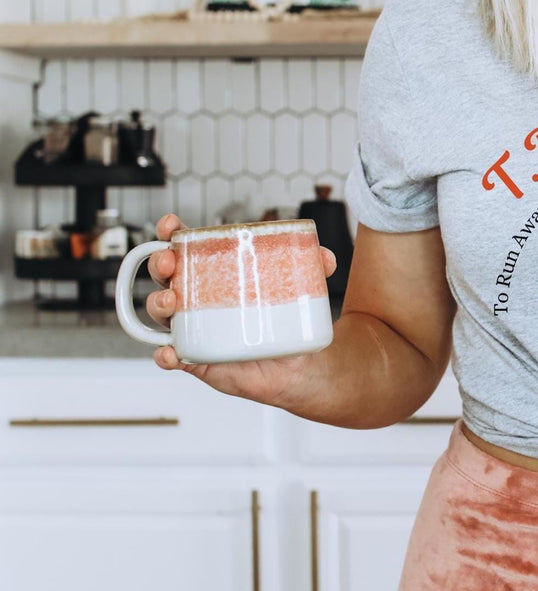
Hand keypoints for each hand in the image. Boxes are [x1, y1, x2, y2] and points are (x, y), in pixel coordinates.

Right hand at [145, 213, 338, 406]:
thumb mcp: (302, 290)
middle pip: (165, 277)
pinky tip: (170, 353)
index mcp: (216, 275)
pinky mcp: (198, 359)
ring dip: (158, 303)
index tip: (172, 225)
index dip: (170, 234)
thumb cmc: (289, 320)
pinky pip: (172, 357)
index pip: (185, 249)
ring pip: (162, 314)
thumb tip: (325, 257)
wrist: (299, 365)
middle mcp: (198, 300)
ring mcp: (195, 329)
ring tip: (172, 300)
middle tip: (171, 262)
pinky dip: (165, 355)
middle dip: (160, 264)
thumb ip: (314, 269)